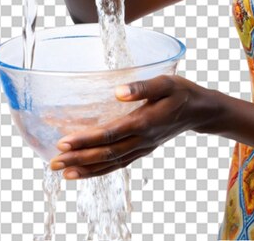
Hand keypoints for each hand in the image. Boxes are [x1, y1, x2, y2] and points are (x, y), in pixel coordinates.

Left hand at [49, 75, 215, 179]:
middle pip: (106, 153)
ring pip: (110, 163)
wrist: (200, 110)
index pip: (110, 134)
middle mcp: (142, 139)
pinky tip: (83, 171)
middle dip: (78, 158)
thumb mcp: (166, 82)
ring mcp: (142, 147)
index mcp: (145, 122)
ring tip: (62, 171)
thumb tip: (118, 91)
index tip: (63, 142)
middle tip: (53, 162)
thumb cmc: (182, 92)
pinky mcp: (142, 149)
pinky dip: (99, 170)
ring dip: (86, 168)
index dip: (86, 139)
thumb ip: (142, 87)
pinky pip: (118, 164)